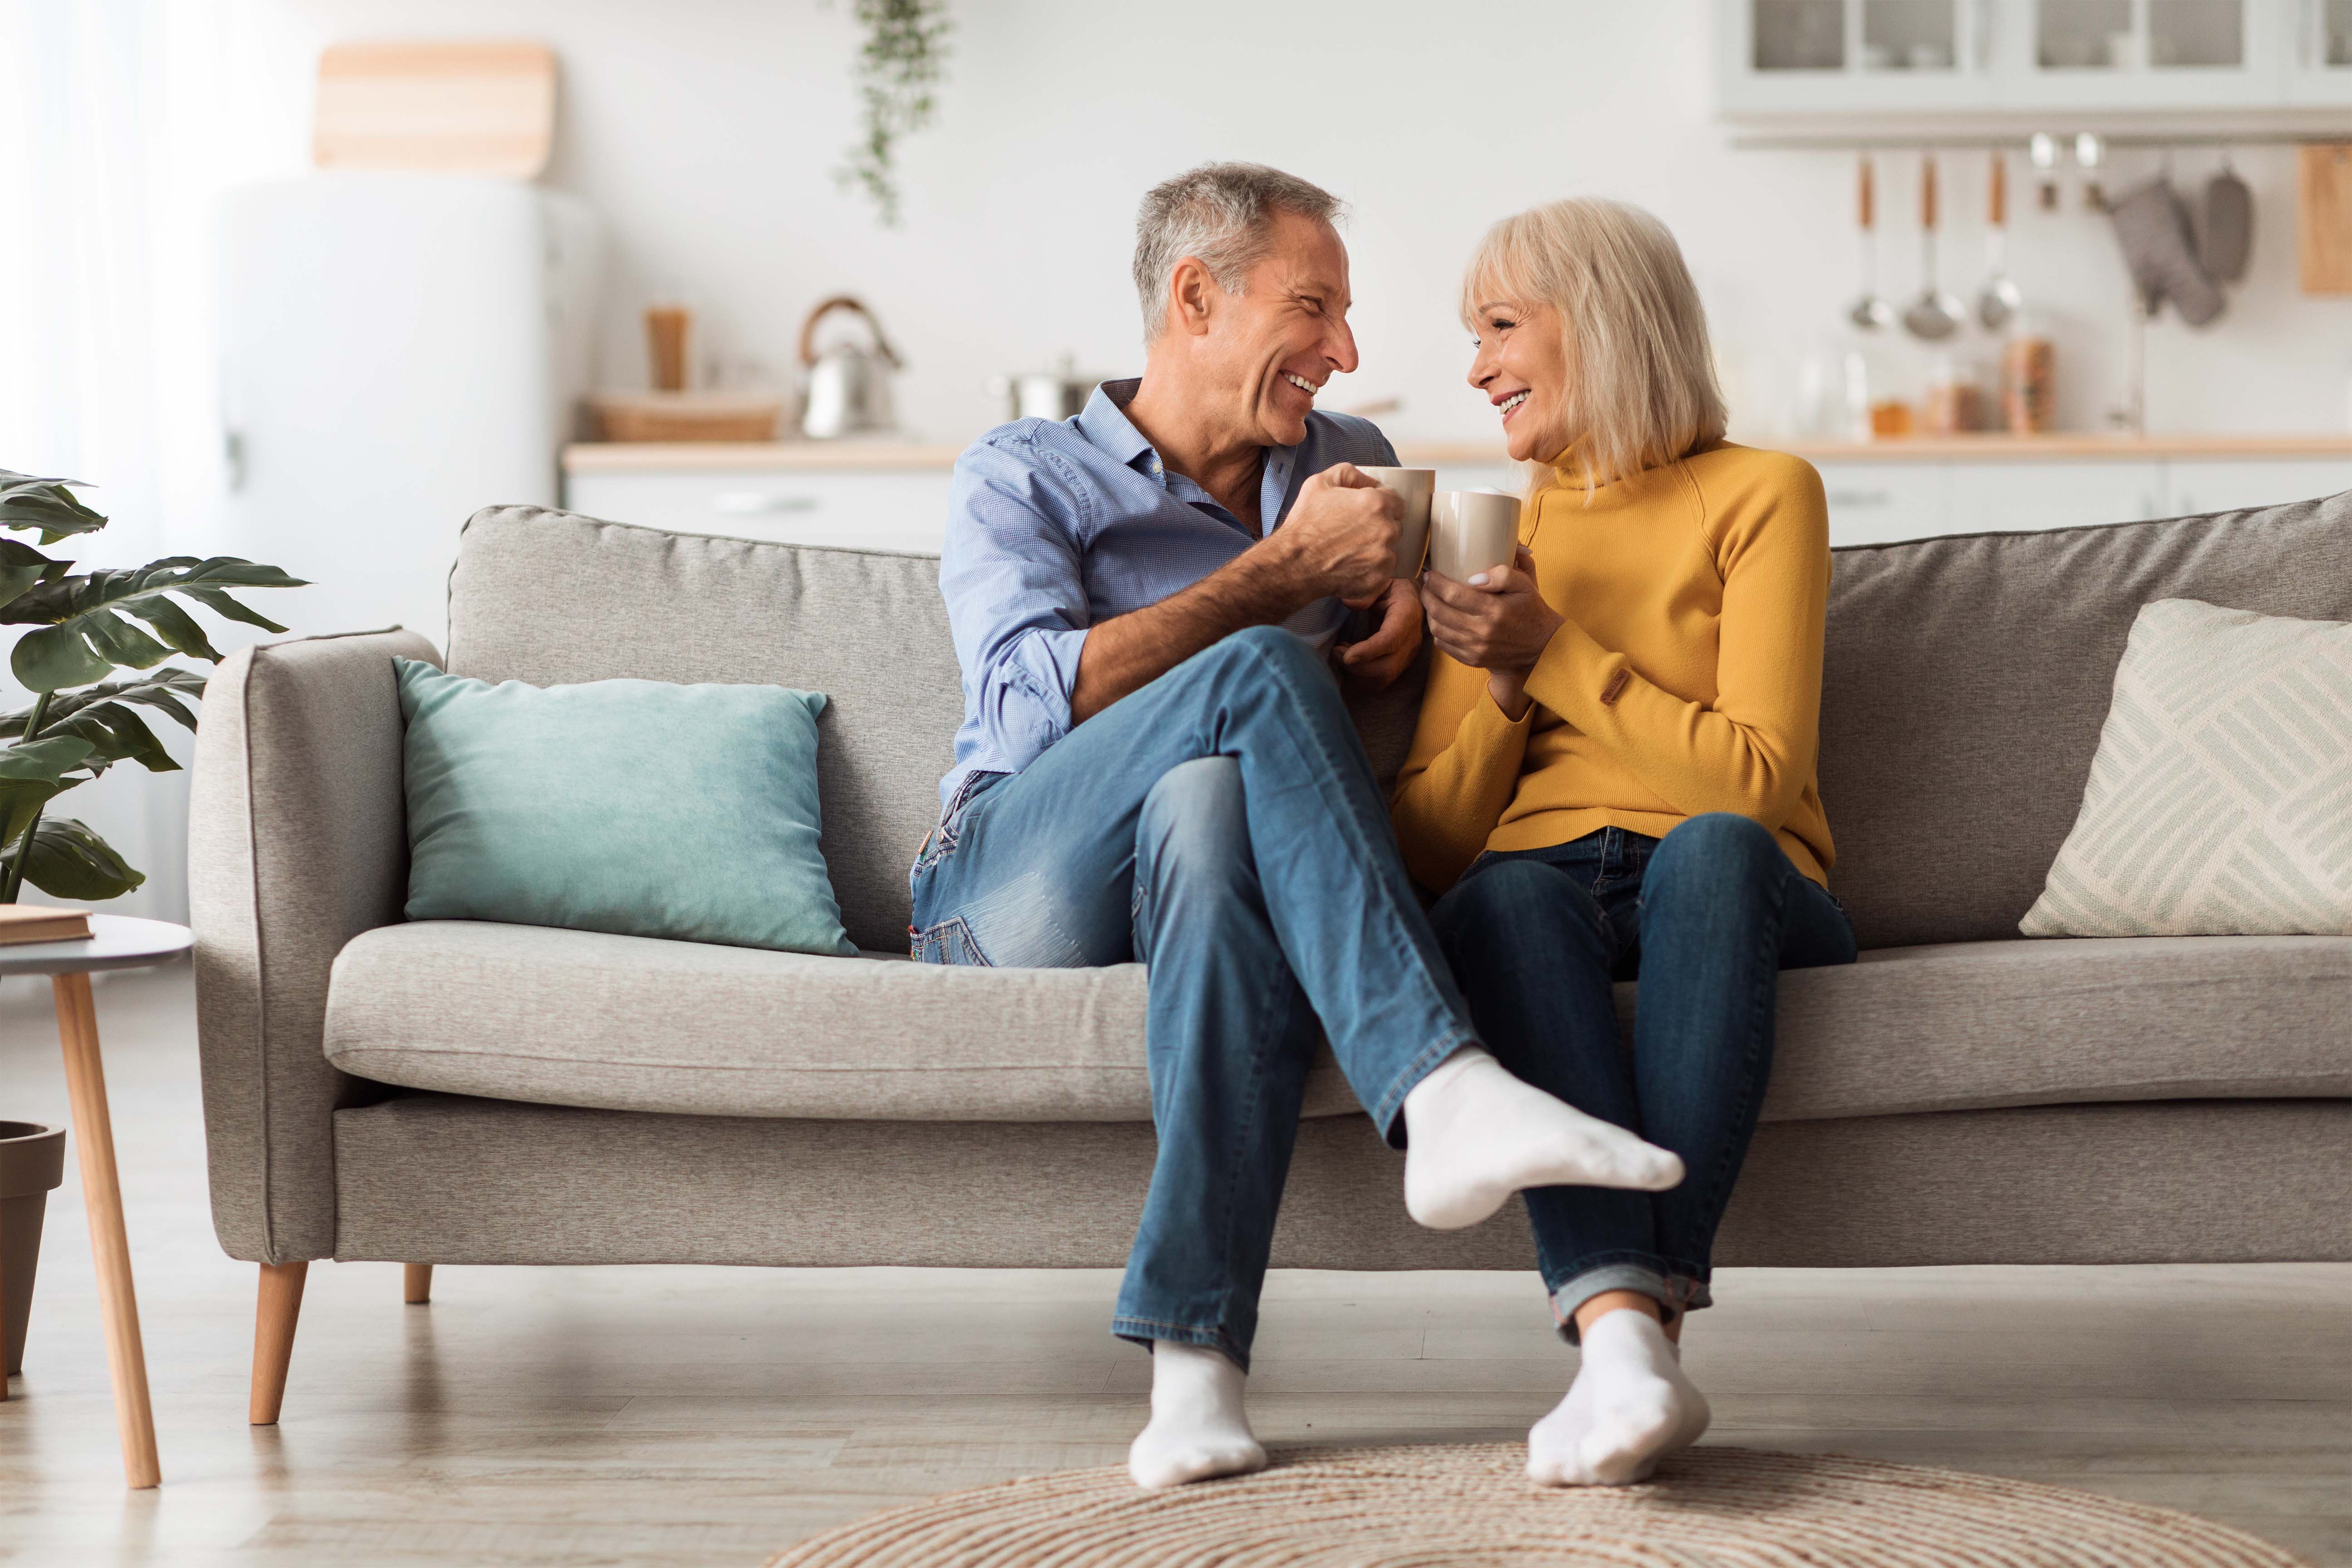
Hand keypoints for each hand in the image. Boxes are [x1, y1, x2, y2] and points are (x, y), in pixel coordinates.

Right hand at [1260, 463, 1399, 604]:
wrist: (1292, 564)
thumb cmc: (1304, 525)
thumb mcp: (1319, 483)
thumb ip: (1350, 474)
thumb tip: (1370, 481)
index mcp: (1376, 504)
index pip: (1396, 502)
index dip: (1381, 506)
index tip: (1366, 513)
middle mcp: (1386, 530)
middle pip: (1394, 526)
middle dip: (1378, 527)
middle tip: (1354, 533)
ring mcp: (1384, 557)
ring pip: (1390, 550)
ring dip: (1376, 549)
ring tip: (1350, 551)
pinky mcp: (1379, 579)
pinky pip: (1384, 573)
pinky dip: (1371, 570)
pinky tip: (1352, 566)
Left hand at [1336, 576, 1423, 690]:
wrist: (1410, 597)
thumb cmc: (1390, 588)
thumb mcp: (1379, 582)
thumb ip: (1366, 592)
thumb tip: (1349, 603)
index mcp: (1407, 614)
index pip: (1390, 640)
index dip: (1368, 651)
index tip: (1346, 656)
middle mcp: (1412, 638)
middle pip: (1387, 667)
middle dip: (1357, 667)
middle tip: (1336, 652)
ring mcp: (1409, 654)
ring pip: (1384, 679)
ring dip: (1357, 674)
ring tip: (1341, 655)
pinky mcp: (1402, 663)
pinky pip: (1382, 680)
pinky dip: (1361, 676)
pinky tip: (1350, 659)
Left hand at [1423, 545, 1561, 708]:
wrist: (1542, 646)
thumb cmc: (1531, 610)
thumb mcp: (1525, 585)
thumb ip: (1503, 574)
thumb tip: (1474, 577)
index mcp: (1494, 610)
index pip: (1452, 594)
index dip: (1436, 582)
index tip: (1432, 574)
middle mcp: (1482, 632)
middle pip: (1439, 611)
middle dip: (1427, 595)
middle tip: (1427, 584)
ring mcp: (1475, 649)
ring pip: (1437, 629)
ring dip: (1429, 612)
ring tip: (1431, 599)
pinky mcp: (1472, 660)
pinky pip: (1443, 645)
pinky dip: (1436, 631)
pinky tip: (1439, 619)